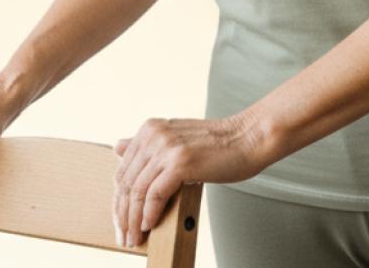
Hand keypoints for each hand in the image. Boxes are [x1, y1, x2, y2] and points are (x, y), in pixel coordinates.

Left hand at [112, 113, 267, 247]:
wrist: (250, 137)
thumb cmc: (220, 144)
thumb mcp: (177, 139)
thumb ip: (148, 145)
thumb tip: (117, 147)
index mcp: (150, 129)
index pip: (123, 171)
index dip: (119, 201)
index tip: (121, 221)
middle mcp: (154, 135)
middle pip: (127, 183)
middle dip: (123, 215)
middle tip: (125, 237)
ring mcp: (167, 147)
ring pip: (138, 191)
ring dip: (134, 220)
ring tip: (136, 238)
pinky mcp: (180, 161)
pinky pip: (155, 194)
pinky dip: (149, 214)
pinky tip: (149, 226)